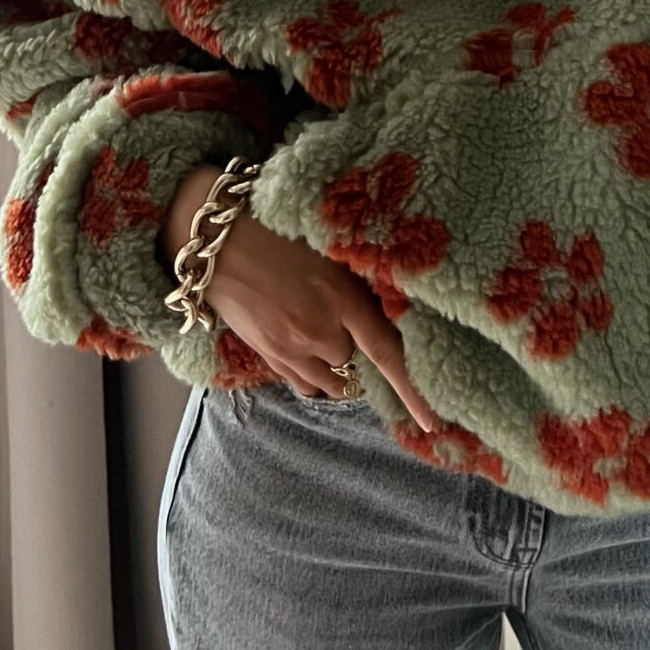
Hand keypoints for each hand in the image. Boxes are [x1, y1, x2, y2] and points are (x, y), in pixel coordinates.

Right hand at [163, 164, 435, 430]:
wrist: (218, 238)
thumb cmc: (278, 227)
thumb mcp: (329, 245)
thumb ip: (358, 279)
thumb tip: (387, 305)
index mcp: (341, 299)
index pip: (387, 354)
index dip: (411, 390)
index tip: (431, 422)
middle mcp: (318, 332)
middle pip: (355, 364)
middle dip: (358, 348)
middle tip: (351, 320)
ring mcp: (289, 349)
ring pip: (329, 382)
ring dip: (336, 366)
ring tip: (329, 336)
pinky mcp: (266, 355)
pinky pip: (301, 384)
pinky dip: (313, 375)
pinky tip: (311, 353)